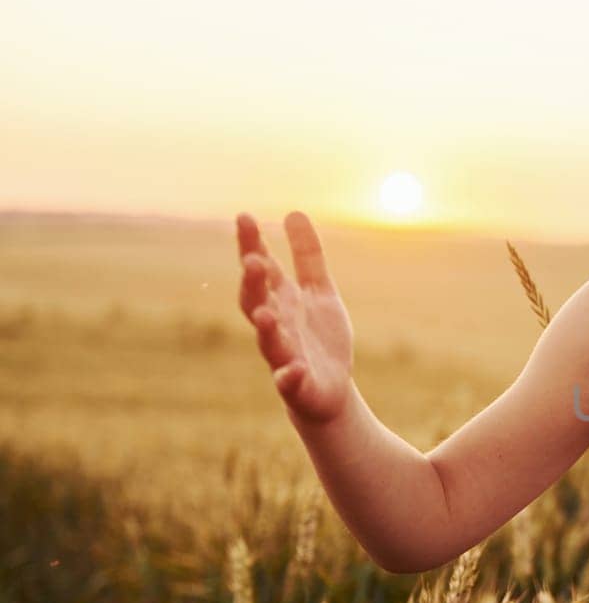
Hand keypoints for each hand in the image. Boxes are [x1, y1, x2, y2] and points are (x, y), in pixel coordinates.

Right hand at [236, 211, 354, 423]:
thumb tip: (294, 212)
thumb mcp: (319, 291)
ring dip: (265, 327)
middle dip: (253, 283)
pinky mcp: (296, 384)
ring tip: (264, 314)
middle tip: (253, 261)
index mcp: (280, 300)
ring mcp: (283, 355)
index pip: (261, 268)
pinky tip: (293, 370)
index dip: (251, 244)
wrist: (330, 390)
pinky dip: (288, 376)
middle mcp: (275, 325)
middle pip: (256, 300)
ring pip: (267, 340)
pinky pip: (288, 381)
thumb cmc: (318, 337)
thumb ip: (307, 256)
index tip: (244, 216)